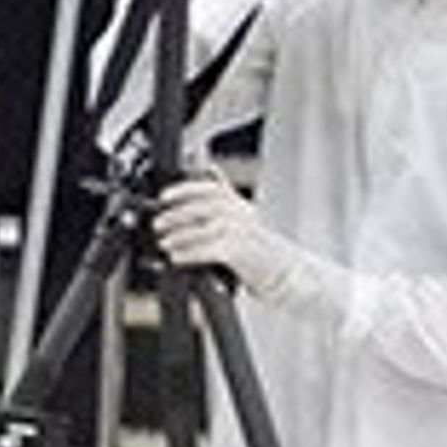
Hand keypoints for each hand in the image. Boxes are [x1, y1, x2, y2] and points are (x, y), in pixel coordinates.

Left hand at [151, 171, 334, 312]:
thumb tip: (206, 172)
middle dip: (174, 215)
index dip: (185, 189)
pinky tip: (176, 257)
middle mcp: (241, 215)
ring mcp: (241, 232)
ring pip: (201, 228)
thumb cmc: (261, 251)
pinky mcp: (238, 251)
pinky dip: (188, 253)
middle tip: (158, 224)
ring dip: (178, 236)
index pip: (211, 188)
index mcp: (240, 206)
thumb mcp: (244, 219)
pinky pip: (206, 250)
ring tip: (164, 243)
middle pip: (200, 207)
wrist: (288, 274)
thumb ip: (225, 200)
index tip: (165, 196)